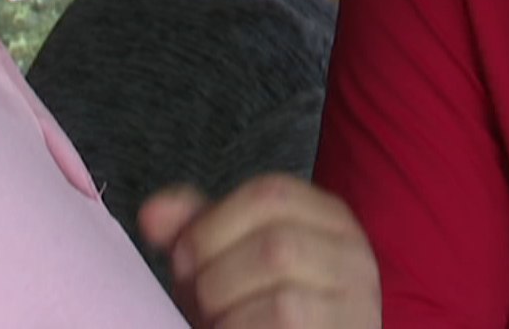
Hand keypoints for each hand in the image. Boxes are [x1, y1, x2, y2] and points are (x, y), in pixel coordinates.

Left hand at [138, 174, 379, 328]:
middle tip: (196, 301)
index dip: (212, 223)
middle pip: (272, 238)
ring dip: (226, 302)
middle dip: (213, 272)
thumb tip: (152, 212)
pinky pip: (286, 313)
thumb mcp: (227, 266)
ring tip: (216, 321)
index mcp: (325, 219)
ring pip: (280, 271)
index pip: (270, 192)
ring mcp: (356, 297)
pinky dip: (240, 325)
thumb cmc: (260, 319)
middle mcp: (352, 252)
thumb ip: (197, 232)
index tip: (183, 258)